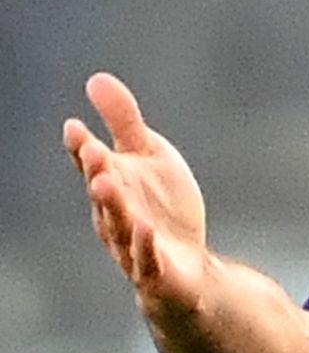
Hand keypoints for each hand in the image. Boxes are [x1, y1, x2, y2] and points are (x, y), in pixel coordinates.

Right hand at [63, 72, 212, 320]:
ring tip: (107, 182)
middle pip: (103, 195)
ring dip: (113, 205)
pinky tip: (146, 227)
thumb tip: (96, 78)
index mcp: (112, 187)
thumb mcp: (151, 157)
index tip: (76, 127)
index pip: (92, 166)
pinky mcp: (156, 273)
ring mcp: (133, 248)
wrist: (189, 269)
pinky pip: (147, 260)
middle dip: (97, 172)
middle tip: (94, 151)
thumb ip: (125, 122)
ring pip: (118, 227)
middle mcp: (115, 217)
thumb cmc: (163, 210)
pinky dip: (144, 245)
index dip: (83, 149)